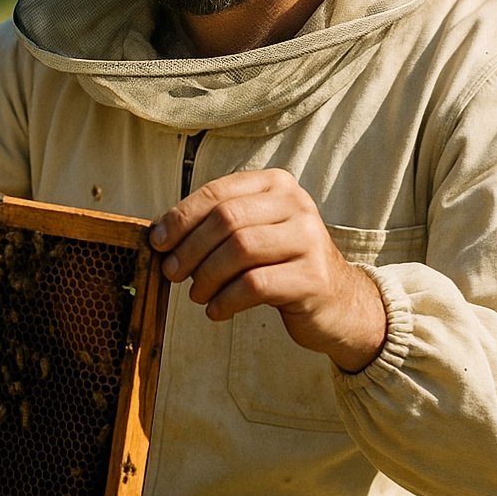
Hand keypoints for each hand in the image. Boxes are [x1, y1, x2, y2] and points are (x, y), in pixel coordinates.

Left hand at [149, 168, 386, 372]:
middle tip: (171, 272)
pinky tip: (216, 310)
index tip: (158, 241)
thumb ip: (216, 226)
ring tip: (196, 294)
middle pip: (226, 219)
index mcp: (277, 185)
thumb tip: (160, 234)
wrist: (339, 302)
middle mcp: (297, 204)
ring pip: (239, 249)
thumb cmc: (283, 265)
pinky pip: (255, 285)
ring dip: (206, 275)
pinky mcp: (313, 277)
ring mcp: (309, 239)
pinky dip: (226, 300)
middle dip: (189, 248)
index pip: (217, 192)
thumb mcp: (254, 233)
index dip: (181, 217)